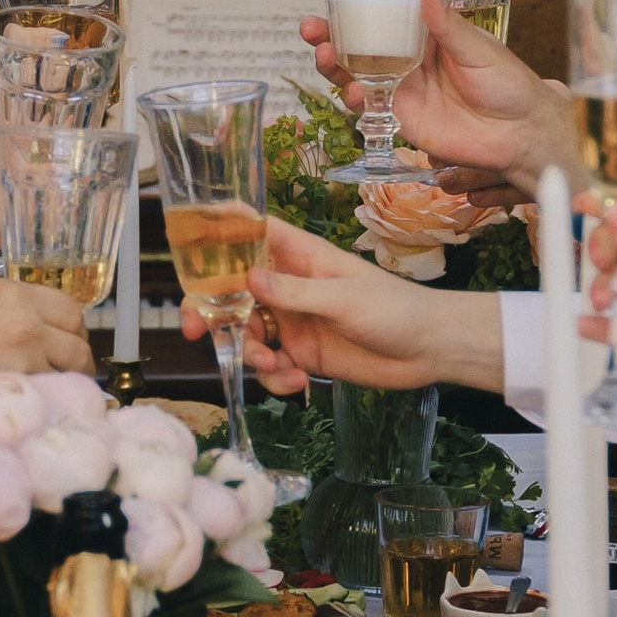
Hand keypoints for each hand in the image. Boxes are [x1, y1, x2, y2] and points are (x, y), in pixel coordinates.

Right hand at [0, 272, 96, 425]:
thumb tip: (21, 322)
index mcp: (7, 293)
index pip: (68, 308)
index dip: (70, 329)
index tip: (65, 342)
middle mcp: (23, 319)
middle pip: (78, 340)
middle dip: (75, 357)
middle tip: (64, 372)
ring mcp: (24, 355)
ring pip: (68, 373)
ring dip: (61, 384)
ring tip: (43, 394)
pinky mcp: (17, 389)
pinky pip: (49, 397)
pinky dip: (45, 404)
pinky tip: (29, 409)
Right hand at [215, 215, 503, 396]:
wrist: (430, 350)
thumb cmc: (395, 310)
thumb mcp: (343, 298)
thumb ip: (294, 292)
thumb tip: (246, 278)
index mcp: (301, 258)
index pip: (252, 233)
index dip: (218, 233)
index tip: (186, 245)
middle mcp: (290, 287)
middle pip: (233, 291)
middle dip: (212, 312)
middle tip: (197, 332)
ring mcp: (294, 322)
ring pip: (247, 332)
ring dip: (248, 352)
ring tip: (271, 364)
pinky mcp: (302, 355)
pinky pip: (271, 366)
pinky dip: (275, 378)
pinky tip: (297, 383)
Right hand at [298, 0, 572, 192]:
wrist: (520, 135)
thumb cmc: (509, 86)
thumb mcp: (478, 49)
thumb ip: (446, 25)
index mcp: (428, 36)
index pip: (386, 17)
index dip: (359, 8)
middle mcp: (410, 61)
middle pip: (362, 46)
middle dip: (333, 37)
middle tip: (312, 29)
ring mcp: (403, 90)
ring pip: (358, 75)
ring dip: (336, 66)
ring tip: (327, 56)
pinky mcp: (402, 119)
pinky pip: (369, 108)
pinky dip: (355, 99)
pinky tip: (352, 92)